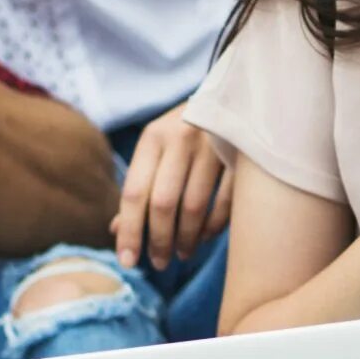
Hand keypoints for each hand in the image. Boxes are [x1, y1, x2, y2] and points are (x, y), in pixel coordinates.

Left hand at [115, 105, 230, 270]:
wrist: (236, 95)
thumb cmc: (186, 130)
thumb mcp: (157, 148)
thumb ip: (139, 186)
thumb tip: (117, 231)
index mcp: (154, 137)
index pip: (134, 192)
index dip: (129, 230)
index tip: (127, 260)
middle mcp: (181, 138)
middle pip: (163, 203)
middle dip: (158, 241)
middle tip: (158, 263)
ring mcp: (214, 147)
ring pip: (194, 206)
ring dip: (186, 238)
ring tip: (181, 254)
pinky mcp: (242, 156)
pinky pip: (226, 202)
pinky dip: (214, 226)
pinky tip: (205, 237)